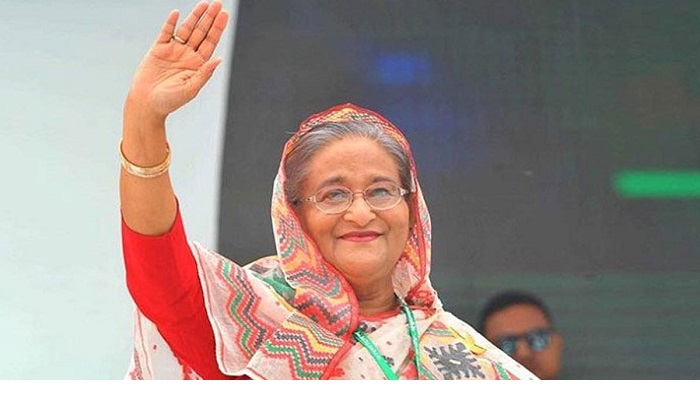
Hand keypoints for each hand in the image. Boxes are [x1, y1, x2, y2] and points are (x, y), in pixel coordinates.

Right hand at [128, 1, 228, 117]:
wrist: (147, 104)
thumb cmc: (170, 101)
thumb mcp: (190, 89)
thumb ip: (204, 74)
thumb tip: (218, 59)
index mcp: (198, 64)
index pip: (210, 42)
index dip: (217, 28)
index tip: (225, 15)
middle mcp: (187, 55)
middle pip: (201, 32)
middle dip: (210, 18)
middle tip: (218, 3)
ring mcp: (173, 50)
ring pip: (186, 29)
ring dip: (195, 16)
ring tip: (204, 3)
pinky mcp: (158, 49)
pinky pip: (166, 33)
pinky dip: (170, 23)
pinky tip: (177, 14)